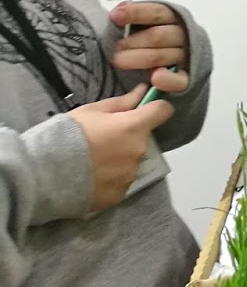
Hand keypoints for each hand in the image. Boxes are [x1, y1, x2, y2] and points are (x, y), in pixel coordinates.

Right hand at [68, 86, 172, 212]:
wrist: (44, 174)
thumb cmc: (66, 136)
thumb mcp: (91, 111)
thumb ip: (121, 102)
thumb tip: (143, 91)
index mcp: (134, 127)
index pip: (162, 111)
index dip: (154, 108)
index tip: (144, 110)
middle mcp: (139, 151)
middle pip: (143, 138)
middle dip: (129, 136)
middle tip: (103, 139)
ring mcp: (130, 174)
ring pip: (133, 161)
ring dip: (121, 158)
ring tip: (93, 161)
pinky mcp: (120, 194)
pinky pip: (122, 181)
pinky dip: (112, 178)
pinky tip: (91, 176)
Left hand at [109, 2, 191, 94]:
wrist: (179, 67)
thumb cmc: (154, 42)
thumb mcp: (146, 25)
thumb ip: (135, 18)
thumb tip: (117, 12)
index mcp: (174, 18)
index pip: (158, 12)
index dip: (136, 13)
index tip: (115, 16)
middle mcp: (183, 36)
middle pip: (158, 35)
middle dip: (134, 41)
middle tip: (115, 48)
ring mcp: (186, 58)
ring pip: (163, 56)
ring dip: (141, 58)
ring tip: (119, 61)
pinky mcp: (187, 79)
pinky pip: (180, 80)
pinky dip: (168, 79)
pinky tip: (155, 77)